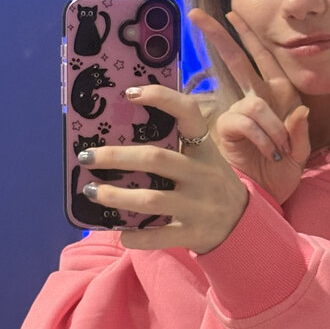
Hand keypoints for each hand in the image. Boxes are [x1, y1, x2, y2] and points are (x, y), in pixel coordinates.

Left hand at [78, 84, 247, 253]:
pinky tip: (120, 231)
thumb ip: (175, 146)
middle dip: (116, 156)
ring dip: (116, 196)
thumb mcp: (204, 158)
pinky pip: (159, 235)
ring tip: (92, 191)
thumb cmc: (210, 184)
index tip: (129, 93)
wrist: (242, 224)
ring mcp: (198, 205)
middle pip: (155, 158)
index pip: (189, 113)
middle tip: (87, 156)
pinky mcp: (193, 232)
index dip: (161, 98)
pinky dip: (136, 235)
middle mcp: (202, 174)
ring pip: (151, 199)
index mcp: (204, 149)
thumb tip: (119, 138)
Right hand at [189, 8, 310, 204]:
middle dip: (221, 36)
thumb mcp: (300, 157)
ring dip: (272, 128)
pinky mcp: (227, 129)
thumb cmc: (280, 178)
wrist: (264, 202)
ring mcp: (239, 115)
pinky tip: (269, 152)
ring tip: (278, 152)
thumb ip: (302, 135)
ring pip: (255, 103)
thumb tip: (301, 111)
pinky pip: (247, 121)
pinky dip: (263, 137)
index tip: (231, 13)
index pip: (265, 60)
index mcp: (279, 100)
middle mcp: (257, 102)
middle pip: (240, 61)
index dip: (250, 36)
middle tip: (198, 14)